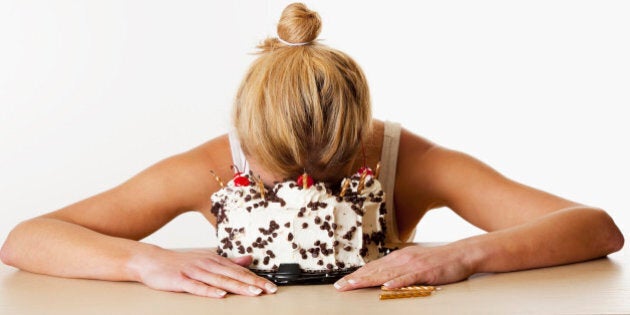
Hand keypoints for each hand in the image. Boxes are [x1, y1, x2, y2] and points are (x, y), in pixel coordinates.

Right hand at [128, 247, 276, 297]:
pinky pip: (197, 287)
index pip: (239, 270)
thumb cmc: (180, 261)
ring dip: (237, 286)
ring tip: (252, 292)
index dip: (256, 278)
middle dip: (252, 283)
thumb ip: (228, 261)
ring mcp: (194, 272)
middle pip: (233, 275)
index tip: (271, 285)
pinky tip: (220, 295)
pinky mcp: (181, 280)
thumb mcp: (206, 258)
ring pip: (219, 280)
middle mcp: (206, 264)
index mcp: (214, 260)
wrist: (151, 260)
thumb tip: (248, 259)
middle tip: (269, 289)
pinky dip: (209, 291)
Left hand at [333, 243, 476, 290]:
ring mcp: (413, 265)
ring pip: (386, 274)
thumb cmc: (438, 261)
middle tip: (340, 287)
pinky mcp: (425, 272)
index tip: (343, 282)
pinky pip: (408, 278)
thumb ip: (398, 269)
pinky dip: (397, 282)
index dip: (356, 275)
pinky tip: (386, 287)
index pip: (372, 267)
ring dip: (368, 280)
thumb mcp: (414, 262)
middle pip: (374, 270)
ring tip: (354, 286)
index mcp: (398, 258)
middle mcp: (402, 259)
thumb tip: (382, 277)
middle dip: (355, 279)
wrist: (461, 254)